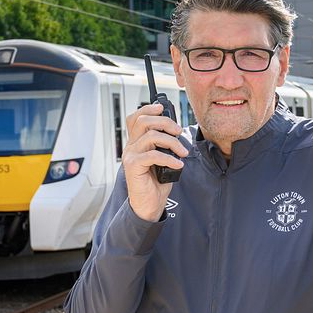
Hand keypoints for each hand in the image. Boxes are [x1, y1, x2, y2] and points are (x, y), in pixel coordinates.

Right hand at [122, 103, 188, 221]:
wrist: (149, 204)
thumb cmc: (156, 182)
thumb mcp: (162, 158)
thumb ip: (164, 144)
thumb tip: (176, 131)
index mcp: (136, 142)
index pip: (136, 117)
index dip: (148, 109)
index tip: (163, 108)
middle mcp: (131, 146)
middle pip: (144, 121)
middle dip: (165, 122)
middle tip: (178, 132)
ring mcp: (130, 155)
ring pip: (150, 136)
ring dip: (172, 142)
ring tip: (182, 152)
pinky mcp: (133, 166)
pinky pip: (153, 155)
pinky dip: (169, 158)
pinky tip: (178, 164)